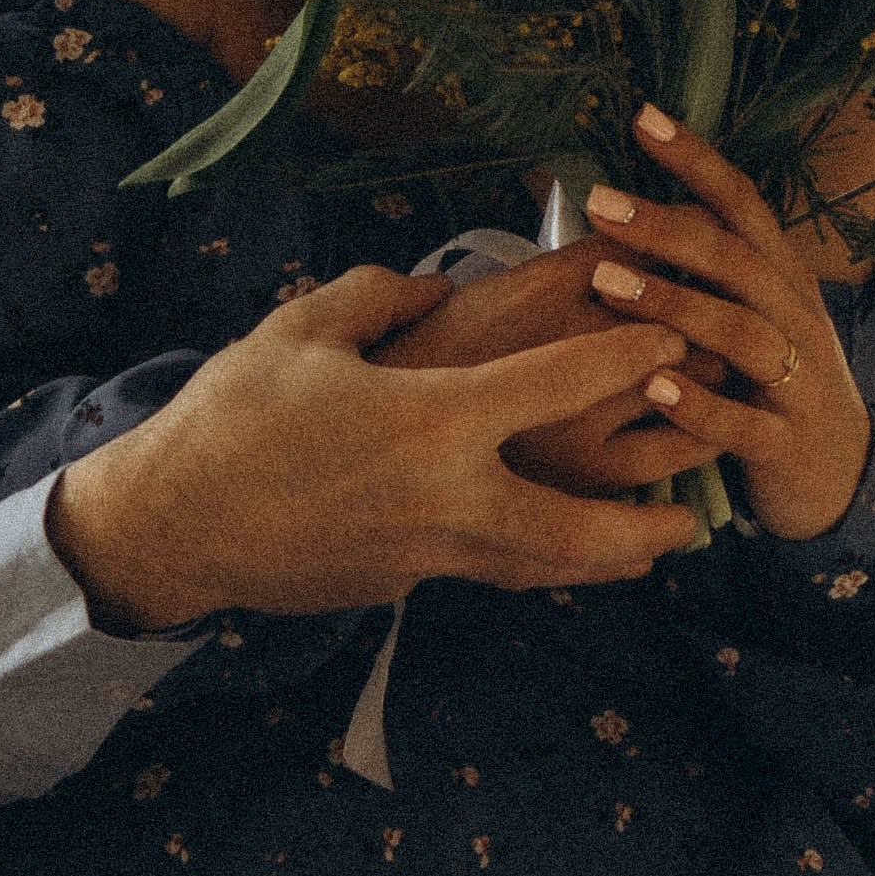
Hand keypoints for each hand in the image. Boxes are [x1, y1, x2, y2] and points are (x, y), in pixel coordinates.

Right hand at [46, 265, 695, 627]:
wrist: (170, 526)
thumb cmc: (234, 413)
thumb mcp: (307, 326)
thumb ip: (384, 295)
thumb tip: (436, 288)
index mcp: (435, 420)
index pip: (560, 383)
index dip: (628, 354)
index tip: (676, 337)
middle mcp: (447, 500)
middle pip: (580, 530)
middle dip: (650, 526)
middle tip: (704, 517)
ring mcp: (424, 557)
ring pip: (540, 569)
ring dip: (606, 560)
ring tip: (657, 548)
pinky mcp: (398, 587)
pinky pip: (484, 571)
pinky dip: (530, 559)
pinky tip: (549, 544)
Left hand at [581, 105, 872, 541]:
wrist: (839, 475)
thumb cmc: (770, 380)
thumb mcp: (754, 311)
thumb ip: (709, 266)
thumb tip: (631, 201)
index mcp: (781, 276)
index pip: (742, 203)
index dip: (696, 159)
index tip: (641, 116)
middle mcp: (795, 316)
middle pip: (736, 259)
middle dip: (667, 228)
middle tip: (600, 202)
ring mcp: (797, 380)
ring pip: (740, 333)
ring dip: (674, 305)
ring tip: (606, 284)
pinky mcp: (786, 443)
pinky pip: (744, 423)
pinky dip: (701, 405)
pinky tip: (653, 387)